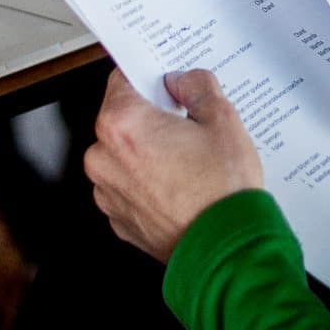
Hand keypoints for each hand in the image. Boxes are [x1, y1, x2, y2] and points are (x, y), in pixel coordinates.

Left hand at [83, 68, 262, 262]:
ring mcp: (108, 193)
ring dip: (148, 152)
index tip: (165, 82)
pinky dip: (148, 182)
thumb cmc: (221, 191)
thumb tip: (184, 81)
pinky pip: (128, 187)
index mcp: (121, 124)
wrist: (225, 252)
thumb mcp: (221, 119)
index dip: (149, 78)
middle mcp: (103, 158)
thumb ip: (197, 87)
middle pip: (122, 119)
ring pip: (124, 155)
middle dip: (151, 118)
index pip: (122, 79)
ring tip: (188, 161)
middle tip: (187, 125)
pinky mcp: (118, 220)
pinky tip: (181, 185)